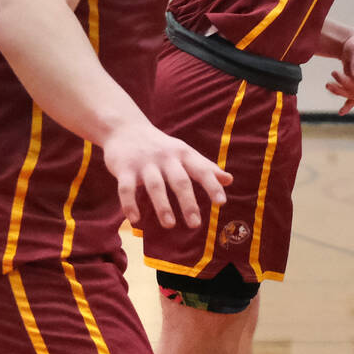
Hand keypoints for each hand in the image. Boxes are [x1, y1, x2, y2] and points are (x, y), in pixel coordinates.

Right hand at [100, 121, 229, 229]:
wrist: (125, 129)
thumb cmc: (161, 146)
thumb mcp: (184, 152)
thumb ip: (205, 167)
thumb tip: (229, 180)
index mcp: (183, 154)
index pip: (201, 170)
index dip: (212, 186)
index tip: (221, 203)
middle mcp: (166, 158)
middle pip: (180, 181)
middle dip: (188, 203)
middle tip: (195, 224)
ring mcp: (144, 163)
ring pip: (155, 186)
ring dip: (163, 206)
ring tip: (170, 225)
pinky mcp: (124, 168)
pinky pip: (126, 189)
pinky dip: (130, 204)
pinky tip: (135, 220)